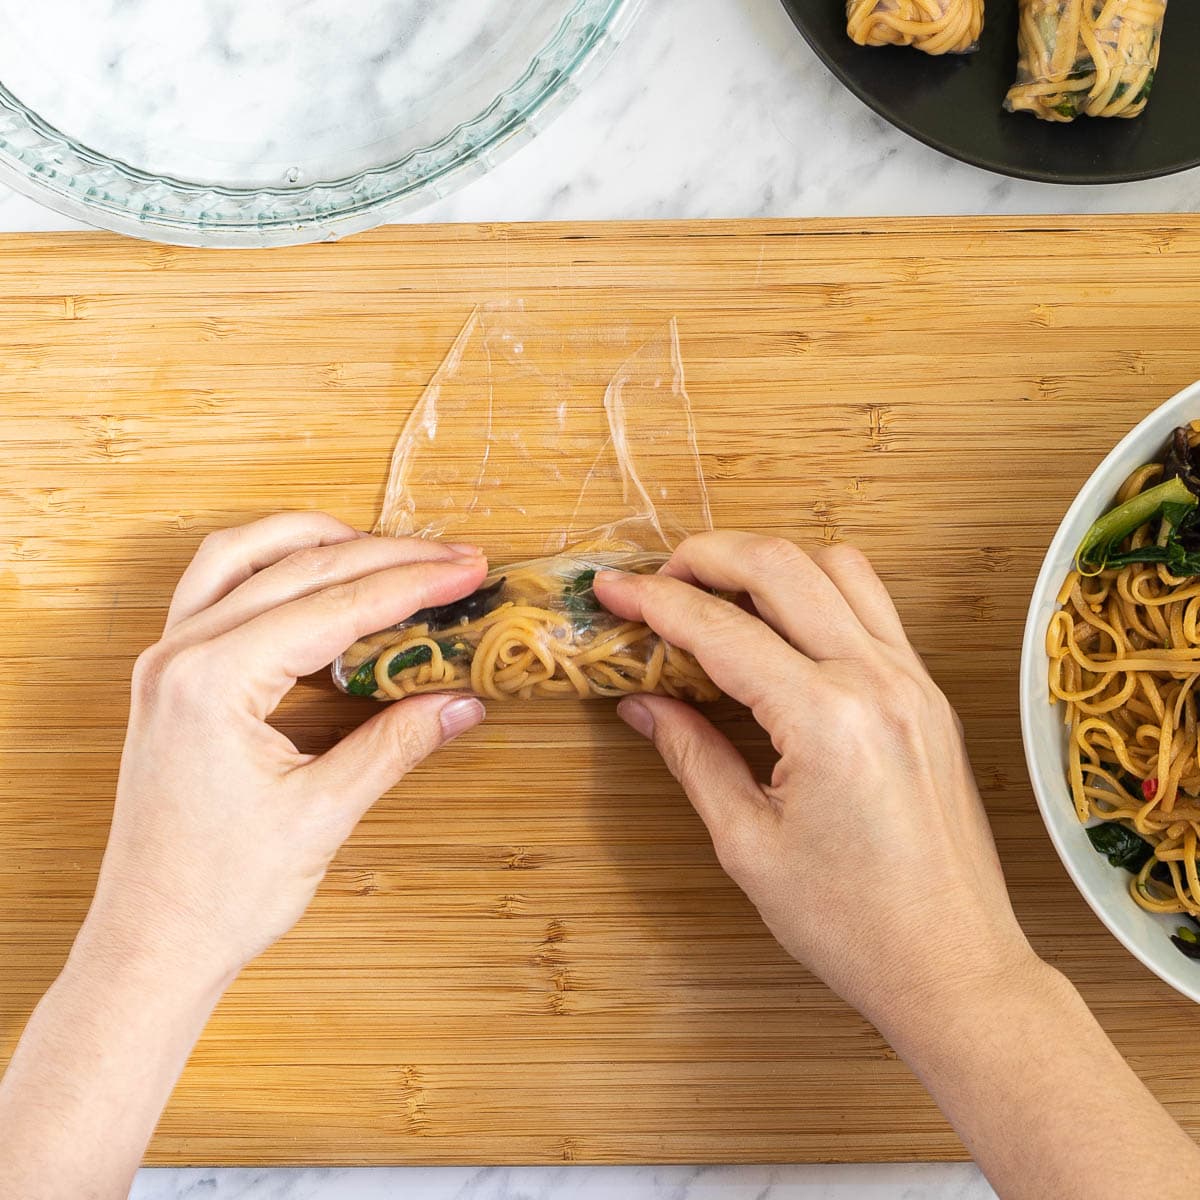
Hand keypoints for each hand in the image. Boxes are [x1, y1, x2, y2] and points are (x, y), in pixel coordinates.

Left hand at [81, 514, 488, 986]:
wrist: (154, 942)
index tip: (464, 570)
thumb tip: (462, 702)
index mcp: (212, 682)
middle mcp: (179, 655)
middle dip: (381, 556)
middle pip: (294, 569)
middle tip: (451, 557)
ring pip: (240, 558)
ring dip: (314, 542)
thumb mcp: (323, 814)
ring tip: (383, 547)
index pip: (331, 607)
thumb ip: (396, 745)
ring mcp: (167, 662)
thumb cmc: (222, 892)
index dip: (409, 584)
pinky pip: (216, 590)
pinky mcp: (171, 678)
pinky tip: (316, 580)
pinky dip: (271, 569)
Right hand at [594, 532, 1035, 1030]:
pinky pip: (872, 605)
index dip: (653, 602)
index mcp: (827, 720)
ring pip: (837, 567)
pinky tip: (780, 626)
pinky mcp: (928, 695)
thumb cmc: (853, 925)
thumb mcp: (748, 844)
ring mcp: (912, 682)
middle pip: (781, 566)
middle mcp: (877, 682)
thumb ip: (693, 756)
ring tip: (717, 594)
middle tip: (656, 580)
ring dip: (768, 563)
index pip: (721, 628)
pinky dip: (817, 591)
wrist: (952, 966)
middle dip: (706, 556)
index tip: (612, 590)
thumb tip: (644, 704)